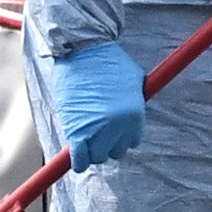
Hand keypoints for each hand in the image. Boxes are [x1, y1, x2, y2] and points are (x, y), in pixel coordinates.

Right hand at [49, 41, 148, 170]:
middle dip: (105, 144)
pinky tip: (77, 159)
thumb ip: (134, 101)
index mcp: (135, 116)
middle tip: (95, 134)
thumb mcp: (134, 81)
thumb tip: (130, 114)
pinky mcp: (76, 130)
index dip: (120, 137)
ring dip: (91, 150)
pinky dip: (78, 161)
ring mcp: (96, 129)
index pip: (132, 142)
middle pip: (115, 152)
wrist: (83, 50)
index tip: (111, 133)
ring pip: (97, 156)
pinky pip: (79, 158)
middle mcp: (118, 126)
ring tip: (84, 139)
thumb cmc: (109, 60)